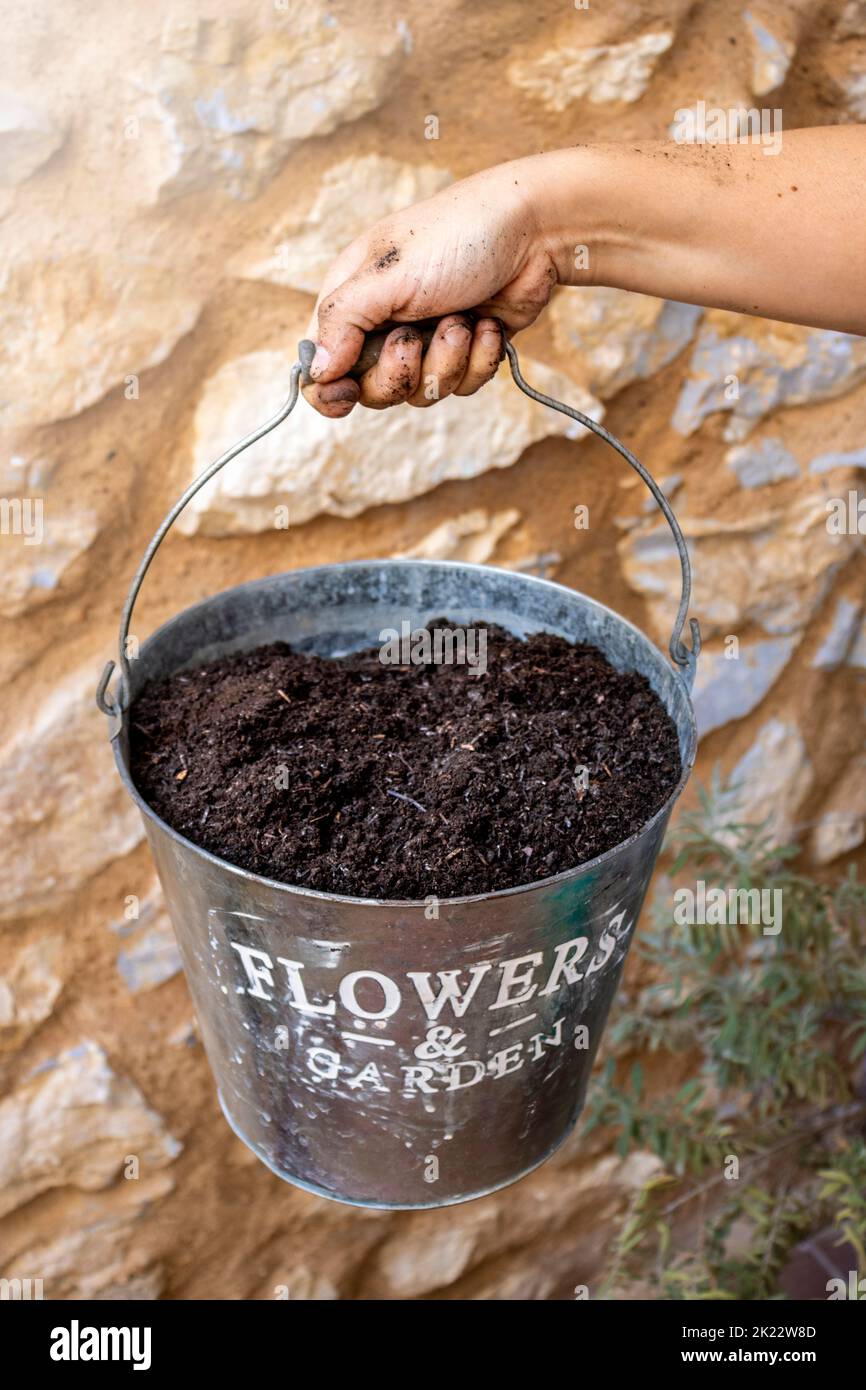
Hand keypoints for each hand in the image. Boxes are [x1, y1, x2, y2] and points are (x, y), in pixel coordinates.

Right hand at [302, 156, 559, 416]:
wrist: (534, 230)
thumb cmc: (456, 237)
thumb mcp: (387, 275)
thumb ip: (343, 322)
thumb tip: (316, 371)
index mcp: (353, 300)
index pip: (321, 365)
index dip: (328, 390)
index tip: (346, 394)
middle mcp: (384, 324)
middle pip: (372, 391)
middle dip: (399, 372)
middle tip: (414, 339)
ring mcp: (427, 340)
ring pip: (421, 393)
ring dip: (447, 361)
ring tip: (463, 320)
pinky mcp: (466, 352)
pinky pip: (462, 386)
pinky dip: (479, 359)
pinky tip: (488, 324)